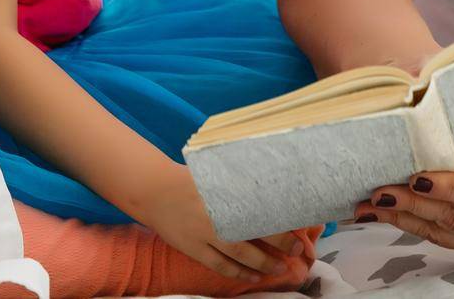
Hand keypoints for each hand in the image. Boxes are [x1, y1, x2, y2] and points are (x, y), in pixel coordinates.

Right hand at [135, 162, 302, 283]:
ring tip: (280, 268)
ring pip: (239, 253)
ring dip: (261, 263)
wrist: (155, 191)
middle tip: (297, 248)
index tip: (298, 225)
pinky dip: (237, 272)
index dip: (280, 218)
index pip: (260, 207)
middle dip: (279, 242)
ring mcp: (205, 233)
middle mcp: (217, 214)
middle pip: (254, 231)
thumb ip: (239, 182)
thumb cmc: (189, 180)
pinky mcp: (194, 248)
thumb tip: (270, 182)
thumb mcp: (215, 176)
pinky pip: (219, 265)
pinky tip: (253, 276)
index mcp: (225, 193)